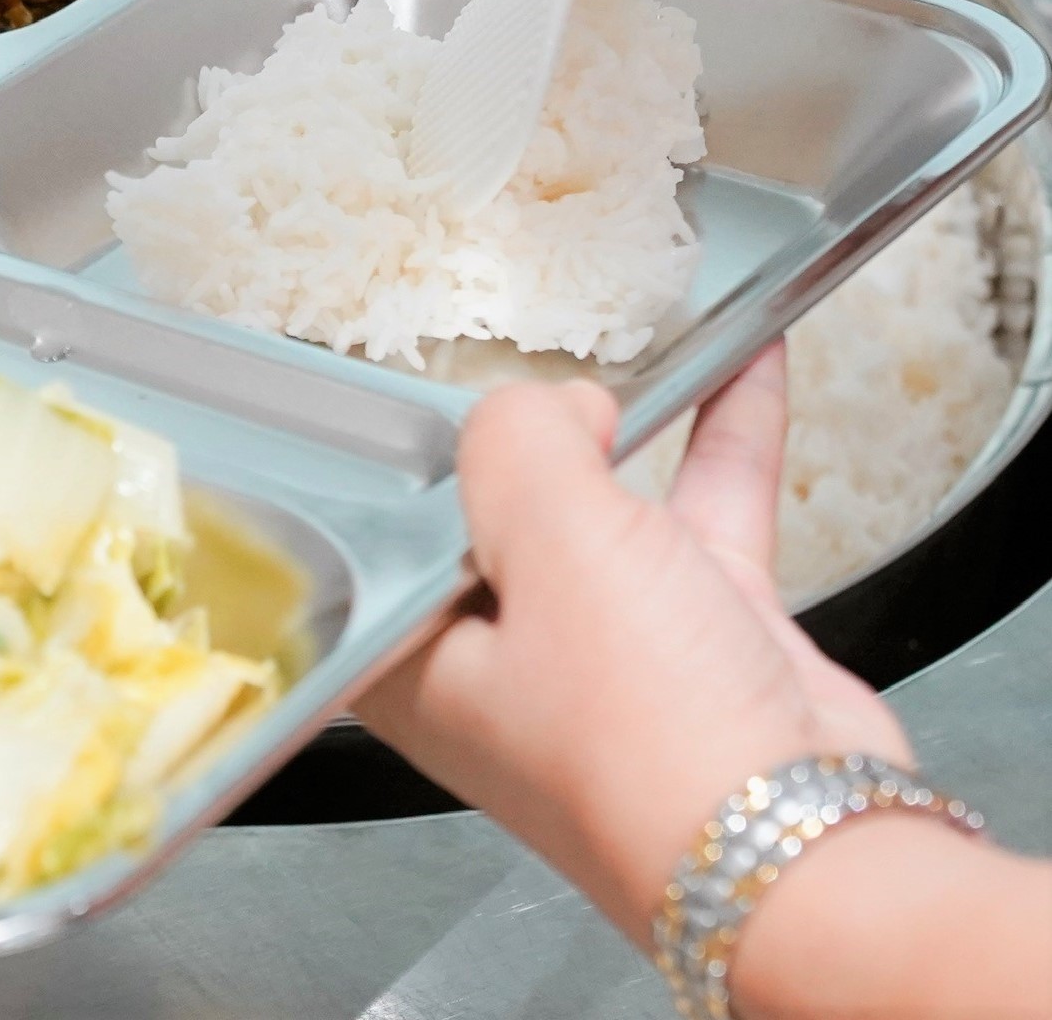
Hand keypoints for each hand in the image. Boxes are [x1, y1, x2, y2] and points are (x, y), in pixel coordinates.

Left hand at [356, 346, 908, 939]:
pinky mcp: (704, 644)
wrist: (799, 838)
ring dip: (627, 425)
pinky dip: (721, 441)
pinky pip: (701, 515)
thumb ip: (515, 443)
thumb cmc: (642, 733)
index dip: (408, 468)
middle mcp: (499, 663)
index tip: (423, 393)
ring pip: (602, 510)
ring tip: (633, 341)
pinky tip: (742, 368)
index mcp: (413, 664)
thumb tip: (541, 406)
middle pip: (490, 518)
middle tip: (536, 362)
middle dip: (520, 439)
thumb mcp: (545, 539)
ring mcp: (605, 655)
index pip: (379, 546)